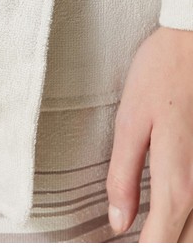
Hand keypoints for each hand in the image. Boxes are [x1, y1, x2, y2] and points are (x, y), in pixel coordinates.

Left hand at [106, 25, 192, 241]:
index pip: (161, 243)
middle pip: (187, 241)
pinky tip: (174, 207)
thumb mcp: (130, 120)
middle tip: (137, 237)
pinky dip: (190, 216)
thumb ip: (124, 176)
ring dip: (178, 233)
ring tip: (151, 226)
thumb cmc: (162, 73)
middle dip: (161, 244)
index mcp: (179, 179)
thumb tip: (118, 222)